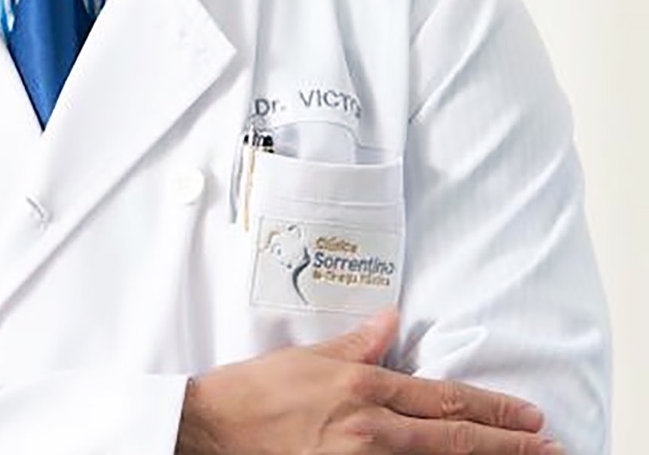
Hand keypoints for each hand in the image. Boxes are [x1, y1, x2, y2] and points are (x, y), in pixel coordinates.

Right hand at [176, 309, 560, 453]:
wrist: (214, 429)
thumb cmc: (254, 393)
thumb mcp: (306, 357)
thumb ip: (355, 343)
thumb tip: (389, 321)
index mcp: (362, 389)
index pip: (442, 399)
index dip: (490, 409)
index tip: (528, 417)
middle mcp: (370, 429)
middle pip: (454, 439)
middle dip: (506, 445)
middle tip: (549, 447)